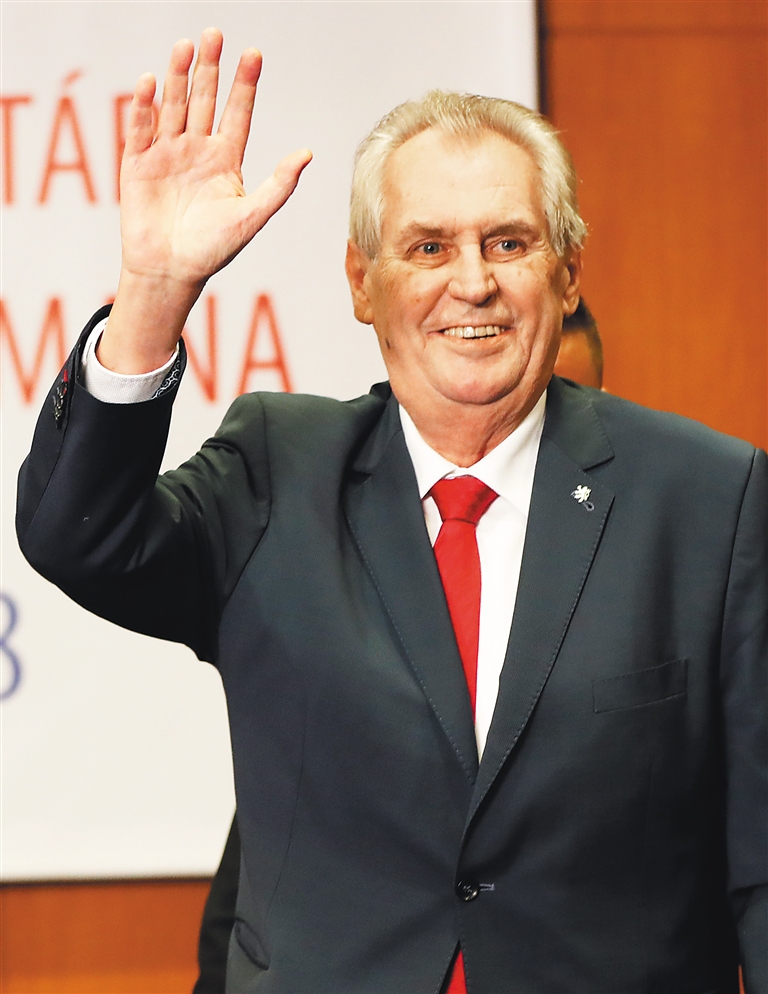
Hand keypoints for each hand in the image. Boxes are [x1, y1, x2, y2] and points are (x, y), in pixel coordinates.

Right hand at [100, 29, 311, 372]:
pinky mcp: (138, 163)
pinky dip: (144, 106)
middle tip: (214, 33)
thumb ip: (279, 185)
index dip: (244, 84)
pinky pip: (141, 128)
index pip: (237, 113)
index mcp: (226, 160)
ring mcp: (166, 153)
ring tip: (185, 47)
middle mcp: (197, 150)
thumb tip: (307, 153)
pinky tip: (150, 83)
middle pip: (204, 100)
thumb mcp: (251, 216)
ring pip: (174, 106)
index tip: (253, 53)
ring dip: (178, 77)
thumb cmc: (213, 250)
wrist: (171, 272)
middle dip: (210, 68)